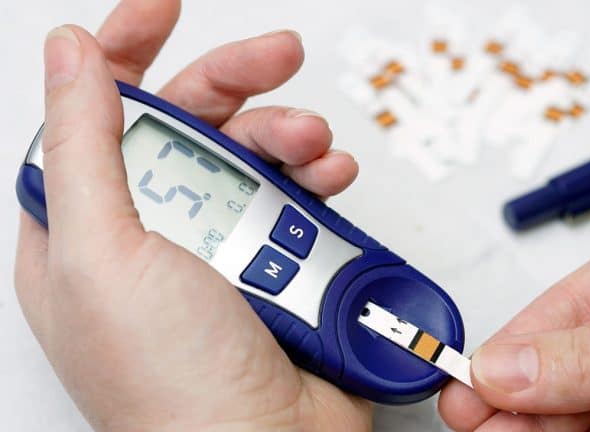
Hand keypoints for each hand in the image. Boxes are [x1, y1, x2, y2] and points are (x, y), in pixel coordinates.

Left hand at [15, 1, 369, 430]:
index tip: (163, 8)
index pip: (95, 118)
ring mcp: (224, 251)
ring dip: (290, 136)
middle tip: (279, 56)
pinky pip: (301, 199)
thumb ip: (82, 145)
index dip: (125, 54)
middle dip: (234, 82)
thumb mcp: (103, 252)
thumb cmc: (172, 385)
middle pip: (188, 126)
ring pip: (255, 158)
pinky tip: (332, 180)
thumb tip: (69, 55)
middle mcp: (156, 237)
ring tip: (315, 147)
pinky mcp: (282, 266)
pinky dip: (321, 180)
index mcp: (86, 232)